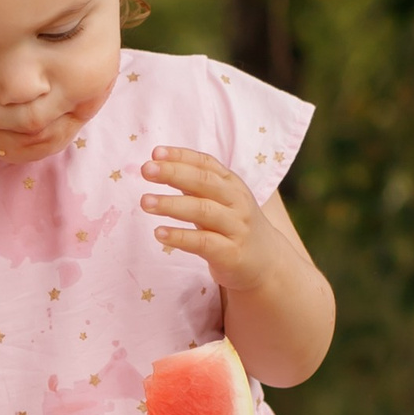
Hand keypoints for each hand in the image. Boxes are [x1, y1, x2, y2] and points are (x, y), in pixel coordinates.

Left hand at [139, 148, 285, 293]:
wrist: (268, 262)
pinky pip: (203, 242)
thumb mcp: (220, 201)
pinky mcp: (231, 253)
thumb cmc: (234, 226)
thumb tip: (159, 166)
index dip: (181, 156)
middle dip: (174, 173)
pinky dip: (180, 237)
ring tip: (145, 201)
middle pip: (204, 182)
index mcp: (232, 184)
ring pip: (203, 210)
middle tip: (146, 170)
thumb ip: (195, 185)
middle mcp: (236, 202)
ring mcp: (235, 227)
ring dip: (171, 204)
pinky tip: (159, 233)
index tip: (156, 152)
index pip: (206, 164)